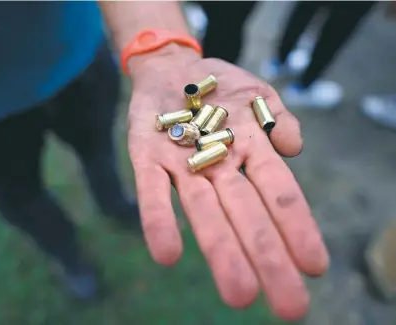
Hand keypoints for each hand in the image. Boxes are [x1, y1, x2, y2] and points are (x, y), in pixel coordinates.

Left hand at [127, 47, 328, 320]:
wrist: (170, 69)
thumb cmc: (220, 88)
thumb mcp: (256, 93)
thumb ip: (278, 117)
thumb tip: (293, 147)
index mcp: (251, 152)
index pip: (278, 195)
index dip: (295, 228)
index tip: (313, 267)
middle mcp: (218, 167)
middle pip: (245, 215)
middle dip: (265, 257)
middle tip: (288, 306)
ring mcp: (182, 166)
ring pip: (204, 212)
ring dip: (220, 250)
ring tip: (238, 293)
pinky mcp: (147, 159)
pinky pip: (153, 193)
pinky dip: (159, 221)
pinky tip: (167, 254)